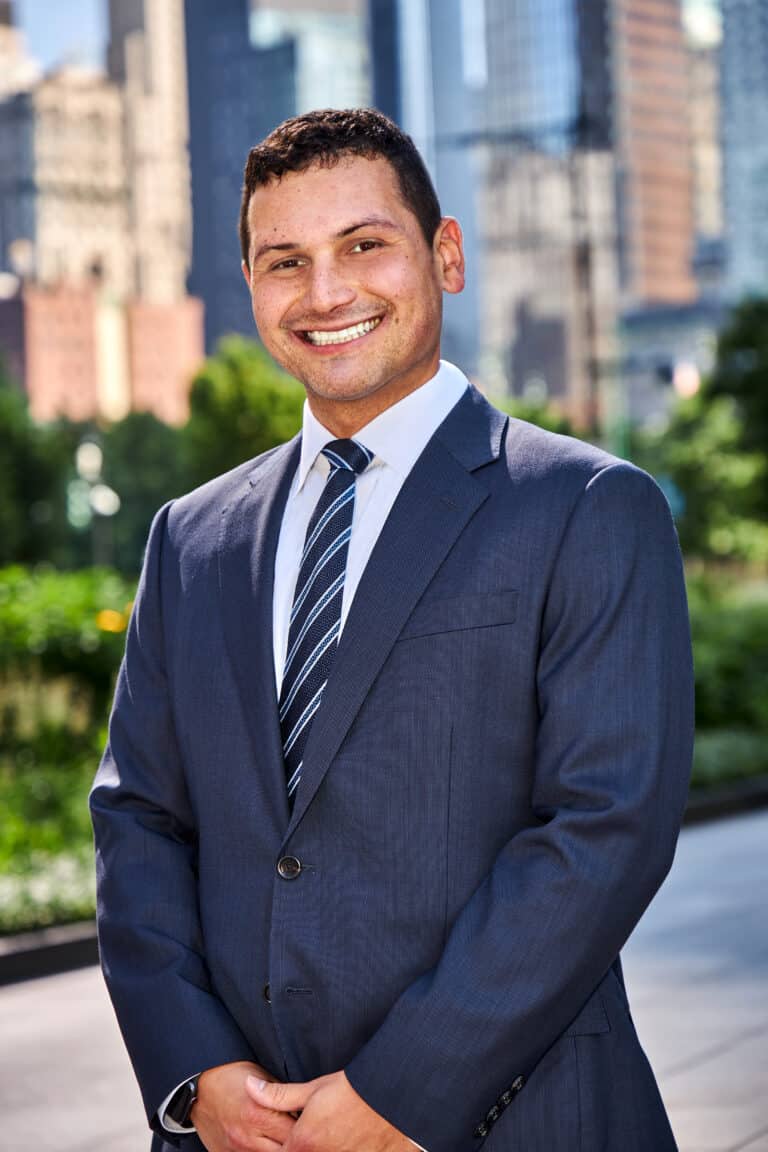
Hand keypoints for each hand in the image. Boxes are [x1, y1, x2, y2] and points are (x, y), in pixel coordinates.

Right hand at [192, 1060, 297, 1151]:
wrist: (199, 1088)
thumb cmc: (233, 1077)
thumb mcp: (263, 1077)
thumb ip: (282, 1097)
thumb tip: (304, 1106)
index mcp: (259, 1113)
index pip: (295, 1131)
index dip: (306, 1127)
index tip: (313, 1122)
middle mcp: (247, 1137)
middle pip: (285, 1150)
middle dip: (296, 1142)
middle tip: (304, 1134)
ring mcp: (237, 1150)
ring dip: (281, 1148)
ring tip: (286, 1138)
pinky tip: (269, 1143)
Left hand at [246, 1070, 414, 1151]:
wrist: (391, 1098)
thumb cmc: (351, 1091)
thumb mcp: (313, 1089)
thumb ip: (278, 1095)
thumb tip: (249, 1088)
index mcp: (303, 1144)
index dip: (278, 1145)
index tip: (284, 1136)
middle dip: (300, 1146)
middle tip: (314, 1132)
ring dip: (319, 1148)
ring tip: (331, 1135)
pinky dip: (339, 1151)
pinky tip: (342, 1142)